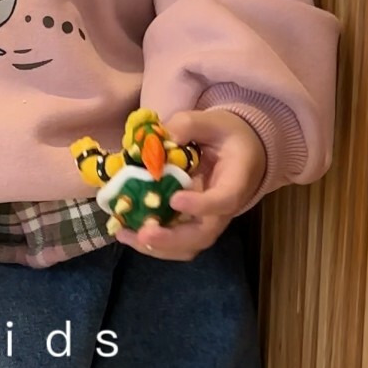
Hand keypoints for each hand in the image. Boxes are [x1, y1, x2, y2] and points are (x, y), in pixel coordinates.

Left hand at [115, 109, 265, 260]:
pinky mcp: (192, 221)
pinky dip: (151, 241)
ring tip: (125, 234)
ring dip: (156, 246)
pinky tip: (126, 231)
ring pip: (188, 245)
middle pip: (203, 234)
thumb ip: (187, 125)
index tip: (175, 199)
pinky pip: (175, 240)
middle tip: (144, 233)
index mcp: (236, 180)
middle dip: (172, 239)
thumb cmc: (228, 134)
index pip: (224, 200)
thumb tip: (159, 139)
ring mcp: (208, 218)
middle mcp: (224, 208)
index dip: (201, 205)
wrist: (243, 149)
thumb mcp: (212, 121)